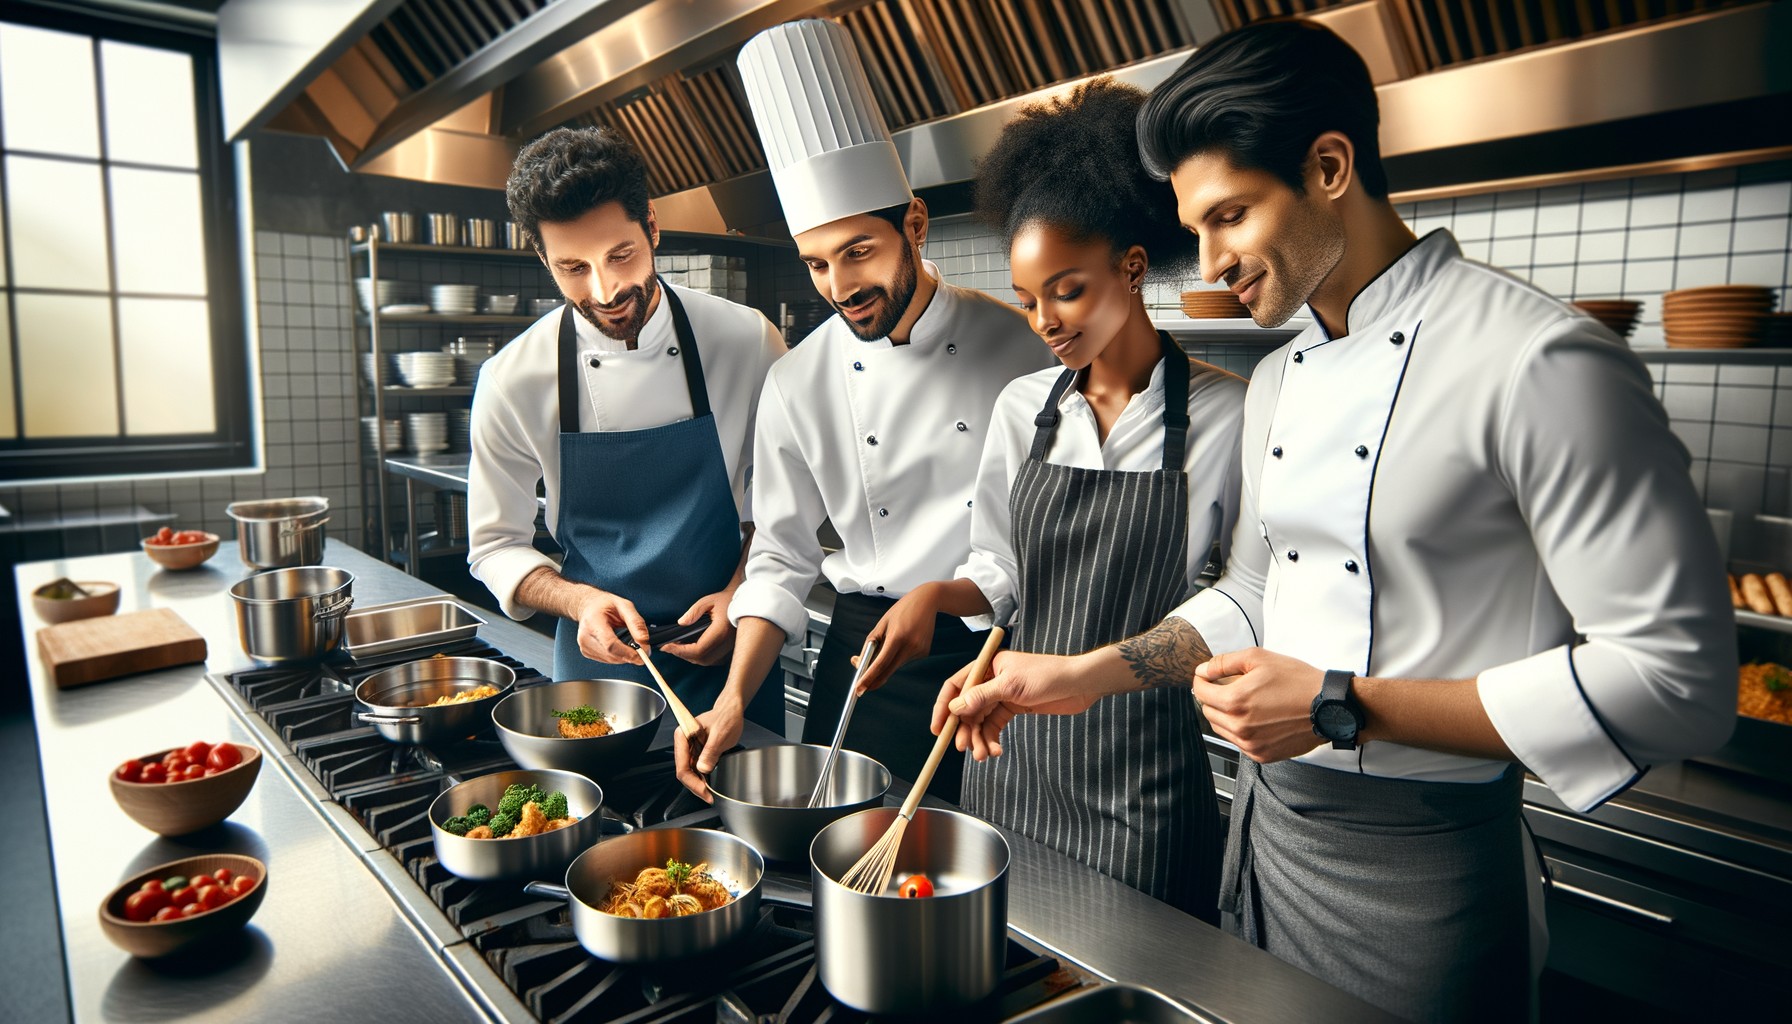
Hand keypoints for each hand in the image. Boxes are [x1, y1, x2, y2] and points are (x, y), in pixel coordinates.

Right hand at [576, 589, 650, 663]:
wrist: (588, 606)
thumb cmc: (604, 604)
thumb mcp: (624, 605)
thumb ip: (636, 622)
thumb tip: (644, 641)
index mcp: (593, 622)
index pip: (610, 644)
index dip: (628, 652)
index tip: (643, 654)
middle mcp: (585, 637)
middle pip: (612, 654)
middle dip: (631, 655)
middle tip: (644, 649)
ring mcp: (584, 646)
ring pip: (611, 659)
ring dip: (625, 656)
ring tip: (631, 644)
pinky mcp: (586, 652)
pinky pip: (607, 659)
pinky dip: (618, 655)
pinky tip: (620, 645)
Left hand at [660, 590, 736, 666]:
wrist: (744, 602)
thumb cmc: (725, 600)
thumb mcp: (707, 600)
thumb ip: (693, 612)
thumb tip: (681, 623)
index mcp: (721, 631)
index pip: (698, 649)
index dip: (680, 651)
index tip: (666, 647)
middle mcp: (727, 643)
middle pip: (701, 659)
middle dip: (683, 655)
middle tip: (670, 647)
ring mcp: (730, 648)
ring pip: (707, 661)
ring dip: (692, 658)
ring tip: (679, 648)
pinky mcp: (731, 650)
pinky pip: (714, 660)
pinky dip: (701, 658)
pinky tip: (694, 649)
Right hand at [674, 696, 743, 802]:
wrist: (732, 711)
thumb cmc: (726, 716)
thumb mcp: (720, 734)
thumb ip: (711, 751)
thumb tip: (703, 769)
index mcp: (683, 736)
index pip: (682, 766)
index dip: (692, 782)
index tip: (705, 791)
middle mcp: (683, 744)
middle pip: (684, 772)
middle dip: (696, 786)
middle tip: (709, 797)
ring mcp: (690, 749)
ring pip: (690, 774)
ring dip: (699, 784)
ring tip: (711, 793)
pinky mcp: (698, 753)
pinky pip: (697, 770)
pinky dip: (703, 779)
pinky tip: (711, 785)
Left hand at [851, 584, 941, 693]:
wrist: (927, 601)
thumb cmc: (901, 611)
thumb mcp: (882, 623)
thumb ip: (871, 644)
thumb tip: (860, 662)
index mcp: (897, 637)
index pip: (880, 663)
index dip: (868, 678)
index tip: (859, 689)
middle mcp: (910, 646)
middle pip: (888, 671)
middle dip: (873, 680)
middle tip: (861, 687)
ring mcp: (919, 651)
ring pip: (896, 665)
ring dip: (888, 662)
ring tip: (895, 638)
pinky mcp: (924, 652)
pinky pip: (905, 659)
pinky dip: (899, 655)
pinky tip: (905, 638)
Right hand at [934, 650, 1097, 760]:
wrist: (1080, 684)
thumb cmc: (1048, 675)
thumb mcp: (1011, 686)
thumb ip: (982, 697)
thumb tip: (955, 708)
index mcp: (987, 665)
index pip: (956, 685)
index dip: (944, 707)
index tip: (938, 728)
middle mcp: (991, 680)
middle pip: (967, 707)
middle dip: (964, 729)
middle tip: (963, 748)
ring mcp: (1002, 695)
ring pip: (981, 720)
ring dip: (979, 739)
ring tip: (984, 755)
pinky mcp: (1013, 709)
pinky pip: (994, 727)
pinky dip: (992, 740)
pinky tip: (996, 750)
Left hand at [1193, 647, 1322, 762]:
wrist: (1329, 707)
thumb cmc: (1298, 681)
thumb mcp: (1259, 658)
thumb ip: (1224, 663)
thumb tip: (1203, 669)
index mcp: (1235, 702)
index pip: (1200, 692)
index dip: (1202, 680)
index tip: (1207, 676)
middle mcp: (1239, 727)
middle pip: (1209, 711)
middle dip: (1214, 697)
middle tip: (1230, 686)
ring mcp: (1250, 744)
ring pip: (1221, 728)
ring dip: (1226, 714)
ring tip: (1246, 701)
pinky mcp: (1261, 755)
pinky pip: (1239, 742)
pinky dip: (1241, 729)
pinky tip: (1257, 717)